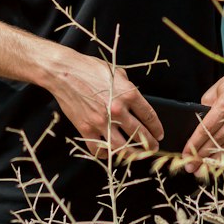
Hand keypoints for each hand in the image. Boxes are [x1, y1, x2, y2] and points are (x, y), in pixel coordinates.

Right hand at [49, 51, 163, 160]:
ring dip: (133, 154)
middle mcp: (117, 110)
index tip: (159, 133)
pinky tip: (110, 152)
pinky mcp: (86, 129)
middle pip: (140, 134)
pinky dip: (105, 154)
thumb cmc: (90, 68)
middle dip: (150, 143)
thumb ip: (128, 87)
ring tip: (138, 155)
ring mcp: (101, 122)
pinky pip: (98, 149)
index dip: (157, 127)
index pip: (149, 116)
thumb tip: (134, 99)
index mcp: (128, 94)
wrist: (64, 73)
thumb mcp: (116, 72)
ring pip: (122, 147)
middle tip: (154, 147)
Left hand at [182, 62, 223, 174]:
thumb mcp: (215, 90)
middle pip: (217, 141)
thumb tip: (197, 127)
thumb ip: (206, 108)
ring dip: (215, 159)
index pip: (206, 128)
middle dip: (201, 156)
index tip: (185, 154)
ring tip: (203, 168)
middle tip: (190, 167)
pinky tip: (220, 159)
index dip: (194, 143)